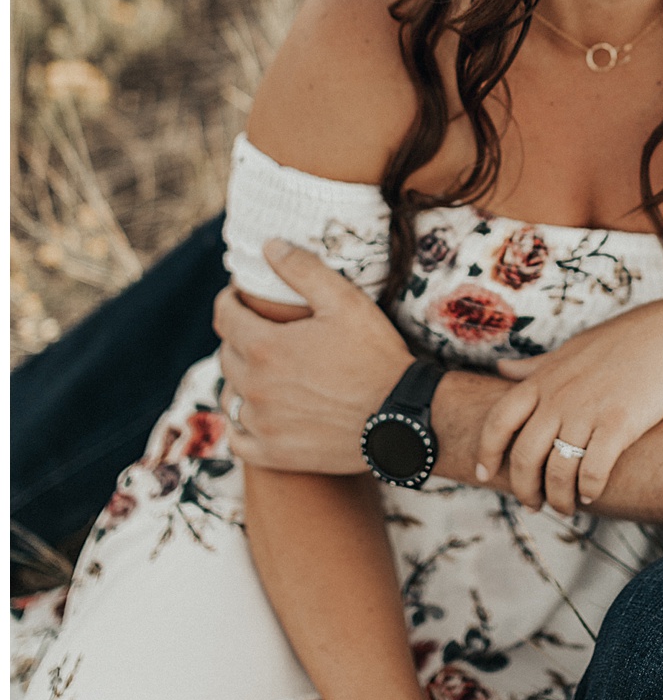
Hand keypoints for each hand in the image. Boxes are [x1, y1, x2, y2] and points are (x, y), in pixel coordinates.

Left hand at [213, 240, 412, 472]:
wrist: (401, 417)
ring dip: (239, 379)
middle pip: (226, 355)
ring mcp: (262, 424)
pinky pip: (238, 439)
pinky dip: (240, 425)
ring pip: (230, 395)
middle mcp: (254, 387)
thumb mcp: (344, 301)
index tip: (239, 296)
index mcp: (265, 347)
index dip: (229, 300)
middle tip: (260, 330)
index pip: (225, 317)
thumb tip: (269, 246)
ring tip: (260, 371)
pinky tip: (255, 415)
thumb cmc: (375, 355)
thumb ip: (303, 270)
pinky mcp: (274, 453)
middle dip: (238, 336)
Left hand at [475, 299, 662, 514]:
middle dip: (524, 489)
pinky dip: (588, 491)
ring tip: (565, 507)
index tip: (484, 475)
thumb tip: (500, 368)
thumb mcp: (568, 350)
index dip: (486, 452)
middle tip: (532, 505)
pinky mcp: (619, 425)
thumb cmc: (619, 343)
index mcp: (542, 380)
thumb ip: (534, 367)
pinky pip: (592, 471)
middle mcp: (558, 398)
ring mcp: (587, 411)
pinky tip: (590, 495)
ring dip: (557, 498)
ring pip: (557, 471)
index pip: (498, 421)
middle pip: (524, 456)